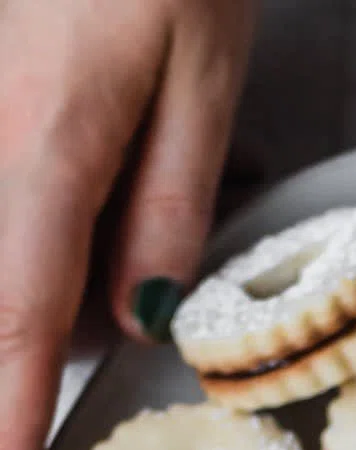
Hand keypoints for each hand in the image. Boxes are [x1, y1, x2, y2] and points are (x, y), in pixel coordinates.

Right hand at [0, 0, 256, 449]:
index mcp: (47, 145)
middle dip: (28, 340)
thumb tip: (134, 325)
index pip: (12, 329)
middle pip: (0, 293)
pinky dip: (28, 225)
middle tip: (78, 335)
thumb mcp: (205, 73)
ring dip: (36, 273)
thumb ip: (166, 210)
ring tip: (105, 167)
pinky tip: (80, 162)